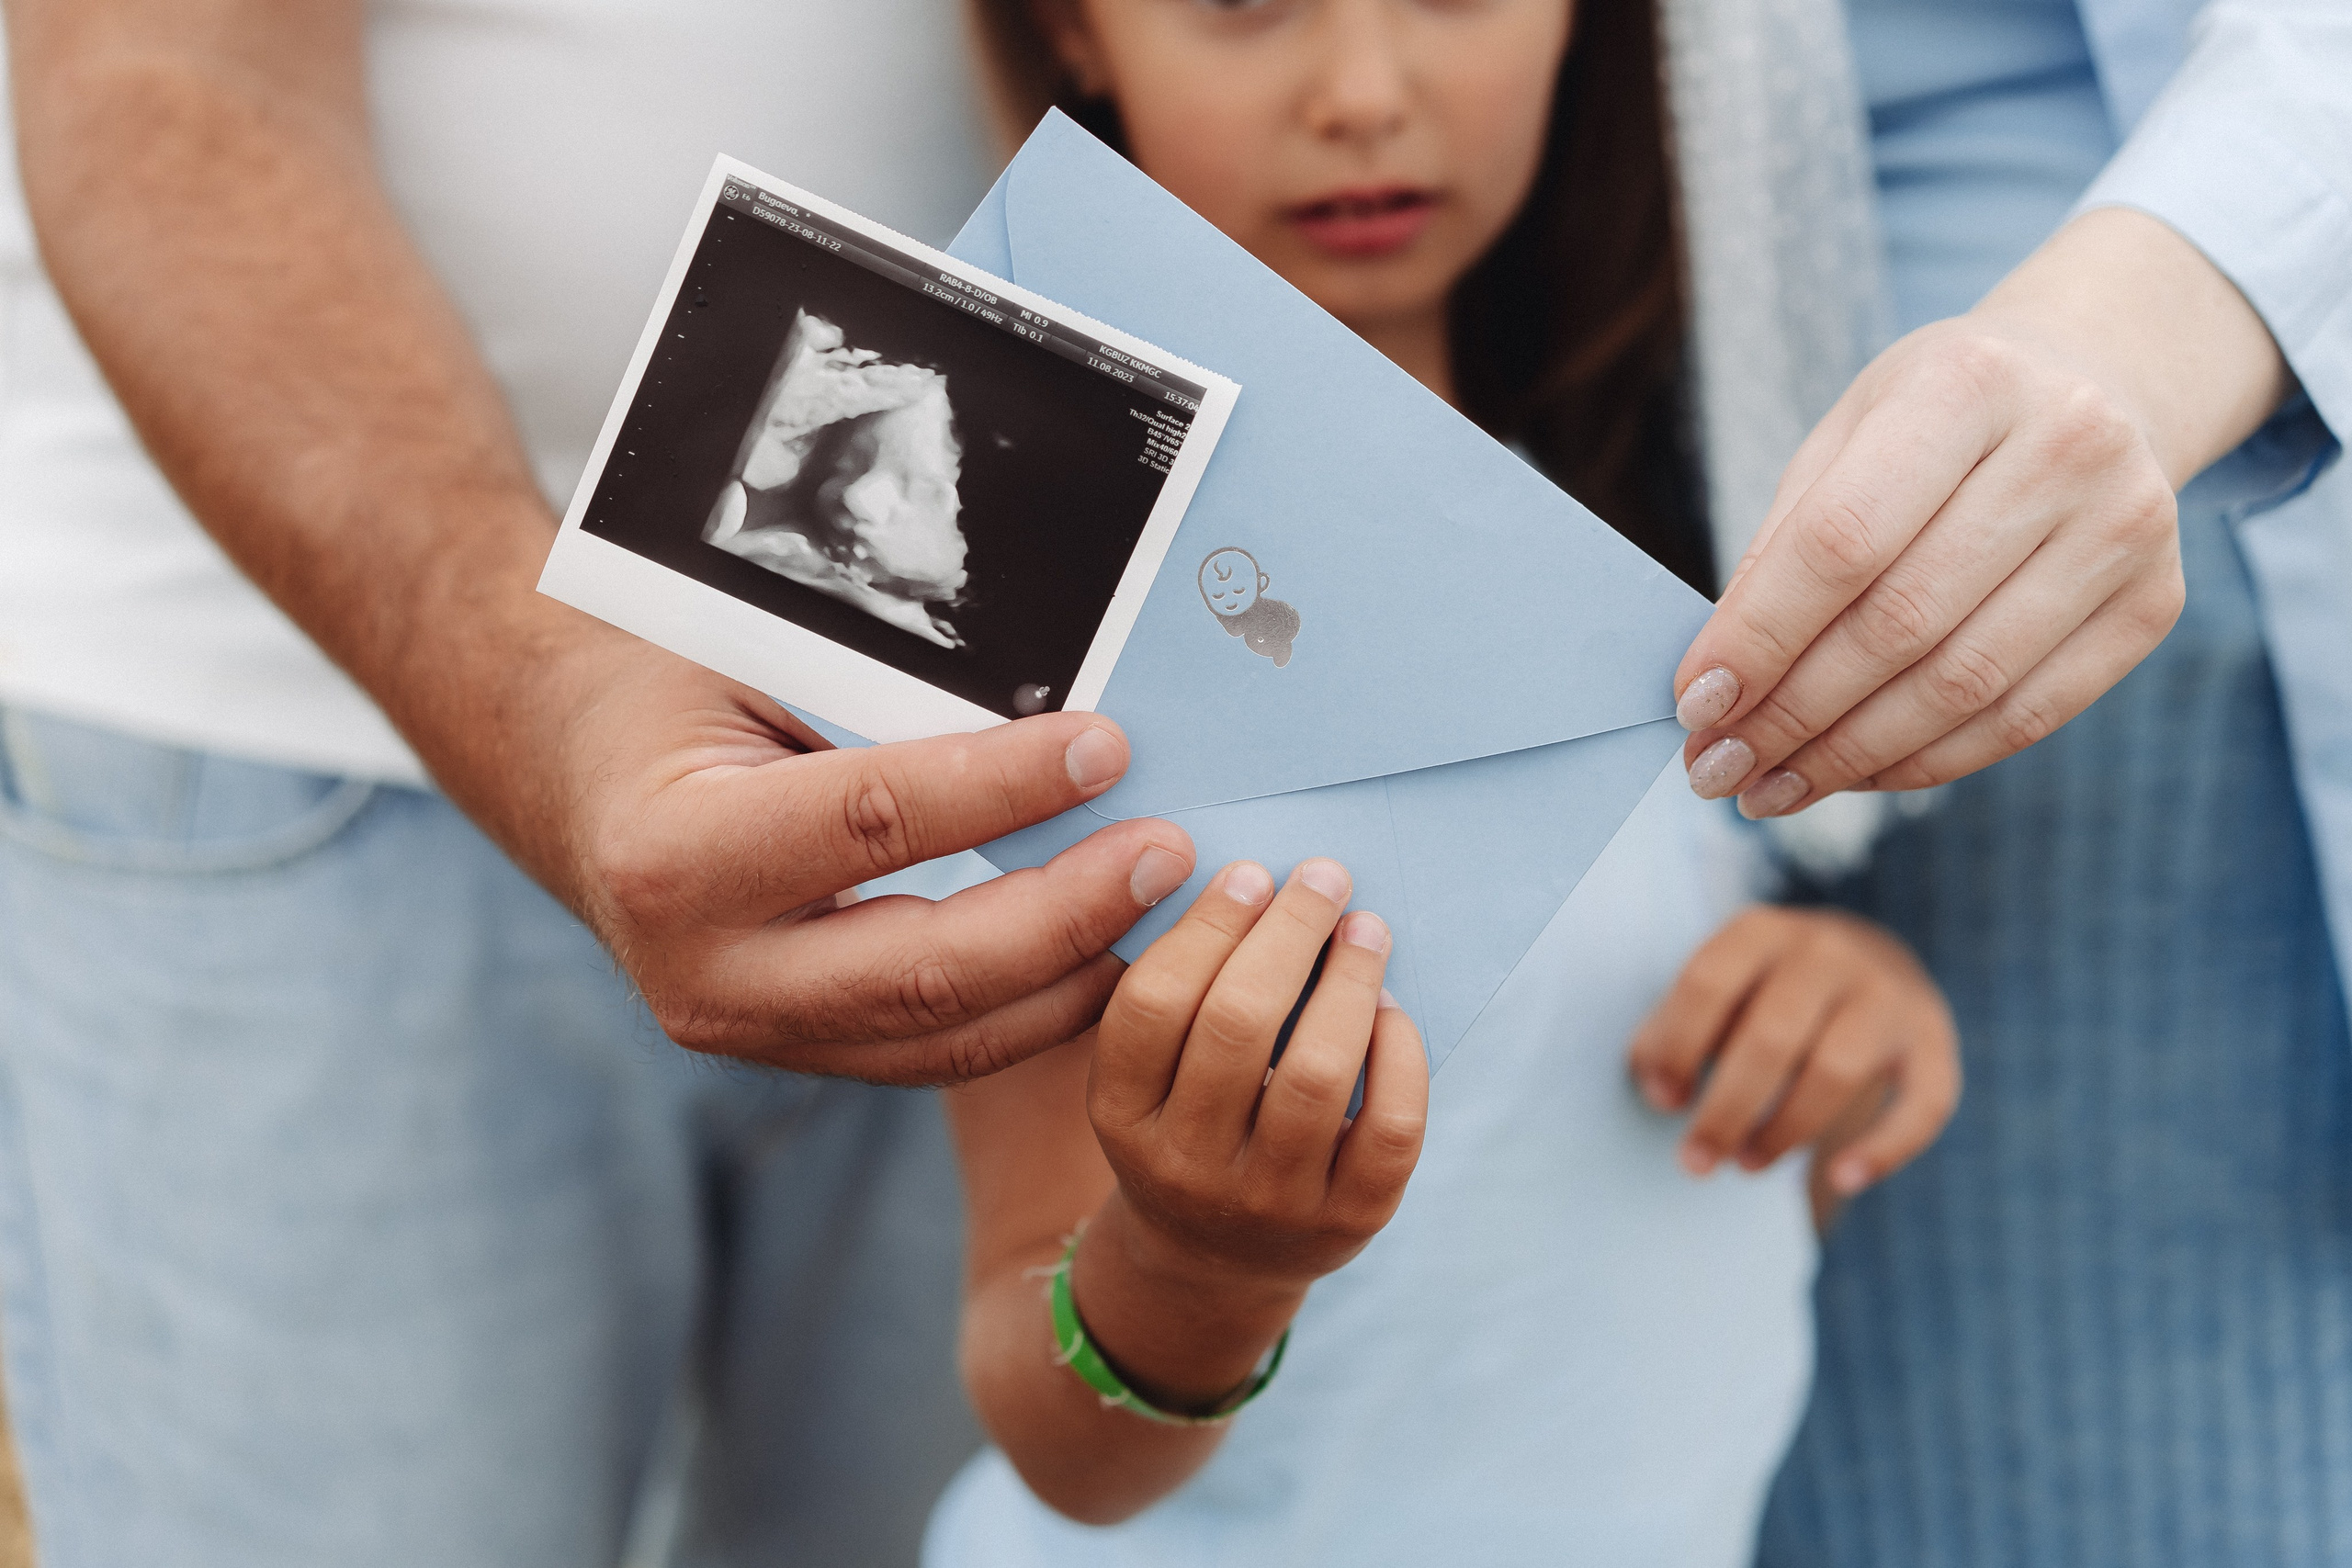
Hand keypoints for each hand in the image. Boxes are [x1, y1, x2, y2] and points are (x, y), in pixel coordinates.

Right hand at [525, 635, 1196, 1083]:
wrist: (570, 778)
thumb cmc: (667, 690)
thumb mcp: (751, 665)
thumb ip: (880, 698)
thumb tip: (1058, 707)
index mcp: (675, 856)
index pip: (875, 822)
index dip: (1003, 788)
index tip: (1106, 749)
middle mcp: (703, 973)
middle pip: (925, 970)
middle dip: (1066, 914)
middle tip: (1165, 853)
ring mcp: (747, 1034)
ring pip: (944, 1038)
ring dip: (1072, 980)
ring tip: (1165, 912)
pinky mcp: (793, 1054)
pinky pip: (934, 1051)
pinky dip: (1032, 1010)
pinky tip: (1106, 957)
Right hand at [1086, 859, 1427, 1289]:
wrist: (1213, 1262)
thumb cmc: (1184, 1130)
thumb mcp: (1142, 1083)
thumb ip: (1177, 997)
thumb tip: (1253, 885)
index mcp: (1121, 1117)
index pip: (1154, 1005)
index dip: (1206, 927)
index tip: (1251, 874)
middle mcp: (1187, 1166)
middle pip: (1236, 1024)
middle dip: (1289, 932)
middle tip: (1323, 877)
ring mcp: (1271, 1202)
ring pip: (1316, 1071)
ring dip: (1349, 979)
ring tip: (1365, 929)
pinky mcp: (1350, 1220)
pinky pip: (1388, 1124)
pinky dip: (1399, 1052)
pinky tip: (1390, 1009)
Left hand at [1627, 907, 1958, 1201]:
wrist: (1870, 960)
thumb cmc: (1765, 991)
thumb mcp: (1717, 988)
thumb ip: (1673, 1030)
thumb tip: (1658, 1090)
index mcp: (1761, 931)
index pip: (1708, 982)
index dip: (1676, 1047)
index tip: (1663, 1101)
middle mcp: (1829, 953)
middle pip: (1771, 1036)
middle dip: (1726, 1109)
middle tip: (1695, 1161)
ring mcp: (1888, 995)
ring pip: (1837, 1070)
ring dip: (1786, 1130)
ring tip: (1747, 1164)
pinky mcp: (1933, 1042)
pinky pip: (1922, 1104)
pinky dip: (1884, 1149)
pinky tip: (1842, 1178)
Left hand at [1672, 209, 2291, 817]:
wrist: (2096, 382)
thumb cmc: (1935, 419)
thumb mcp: (1848, 435)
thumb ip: (1784, 547)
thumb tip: (1718, 685)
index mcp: (1968, 384)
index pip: (1841, 543)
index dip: (1759, 638)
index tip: (1694, 706)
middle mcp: (2067, 447)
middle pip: (1901, 625)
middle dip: (1792, 715)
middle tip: (1717, 767)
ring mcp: (2126, 529)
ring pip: (1964, 686)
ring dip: (1849, 757)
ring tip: (1770, 788)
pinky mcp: (2155, 604)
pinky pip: (2025, 716)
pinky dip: (1926, 762)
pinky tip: (1855, 775)